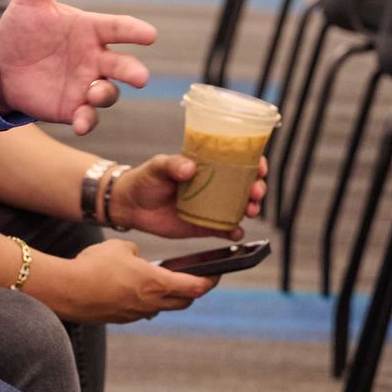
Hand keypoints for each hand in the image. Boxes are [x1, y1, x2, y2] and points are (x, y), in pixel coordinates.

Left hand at [0, 0, 155, 133]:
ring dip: (106, 94)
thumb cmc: (23, 29)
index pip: (118, 27)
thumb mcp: (30, 0)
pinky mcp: (72, 107)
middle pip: (123, 64)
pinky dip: (88, 120)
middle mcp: (94, 58)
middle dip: (133, 70)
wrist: (1, 65)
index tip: (149, 34)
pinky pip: (88, 116)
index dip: (134, 30)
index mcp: (90, 29)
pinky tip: (80, 122)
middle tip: (140, 76)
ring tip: (93, 93)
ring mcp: (86, 84)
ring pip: (108, 92)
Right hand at [32, 238, 215, 323]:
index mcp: (156, 283)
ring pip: (162, 307)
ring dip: (168, 297)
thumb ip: (136, 253)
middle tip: (196, 279)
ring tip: (162, 282)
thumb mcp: (121, 247)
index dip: (209, 281)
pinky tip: (133, 288)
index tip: (217, 275)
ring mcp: (136, 314)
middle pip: (184, 301)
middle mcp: (151, 303)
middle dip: (192, 291)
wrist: (68, 290)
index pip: (195, 286)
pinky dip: (145, 300)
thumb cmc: (95, 265)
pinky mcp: (121, 318)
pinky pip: (141, 310)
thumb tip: (137, 260)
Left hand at [107, 154, 267, 239]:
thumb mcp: (157, 166)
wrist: (131, 206)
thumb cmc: (145, 179)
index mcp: (206, 165)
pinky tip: (236, 231)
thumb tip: (189, 167)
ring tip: (250, 210)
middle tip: (255, 192)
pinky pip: (226, 229)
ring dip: (251, 208)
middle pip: (245, 184)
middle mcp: (214, 185)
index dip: (253, 162)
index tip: (259, 166)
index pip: (237, 160)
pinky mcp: (205, 226)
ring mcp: (211, 206)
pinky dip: (235, 231)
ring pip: (241, 207)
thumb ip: (172, 165)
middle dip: (257, 187)